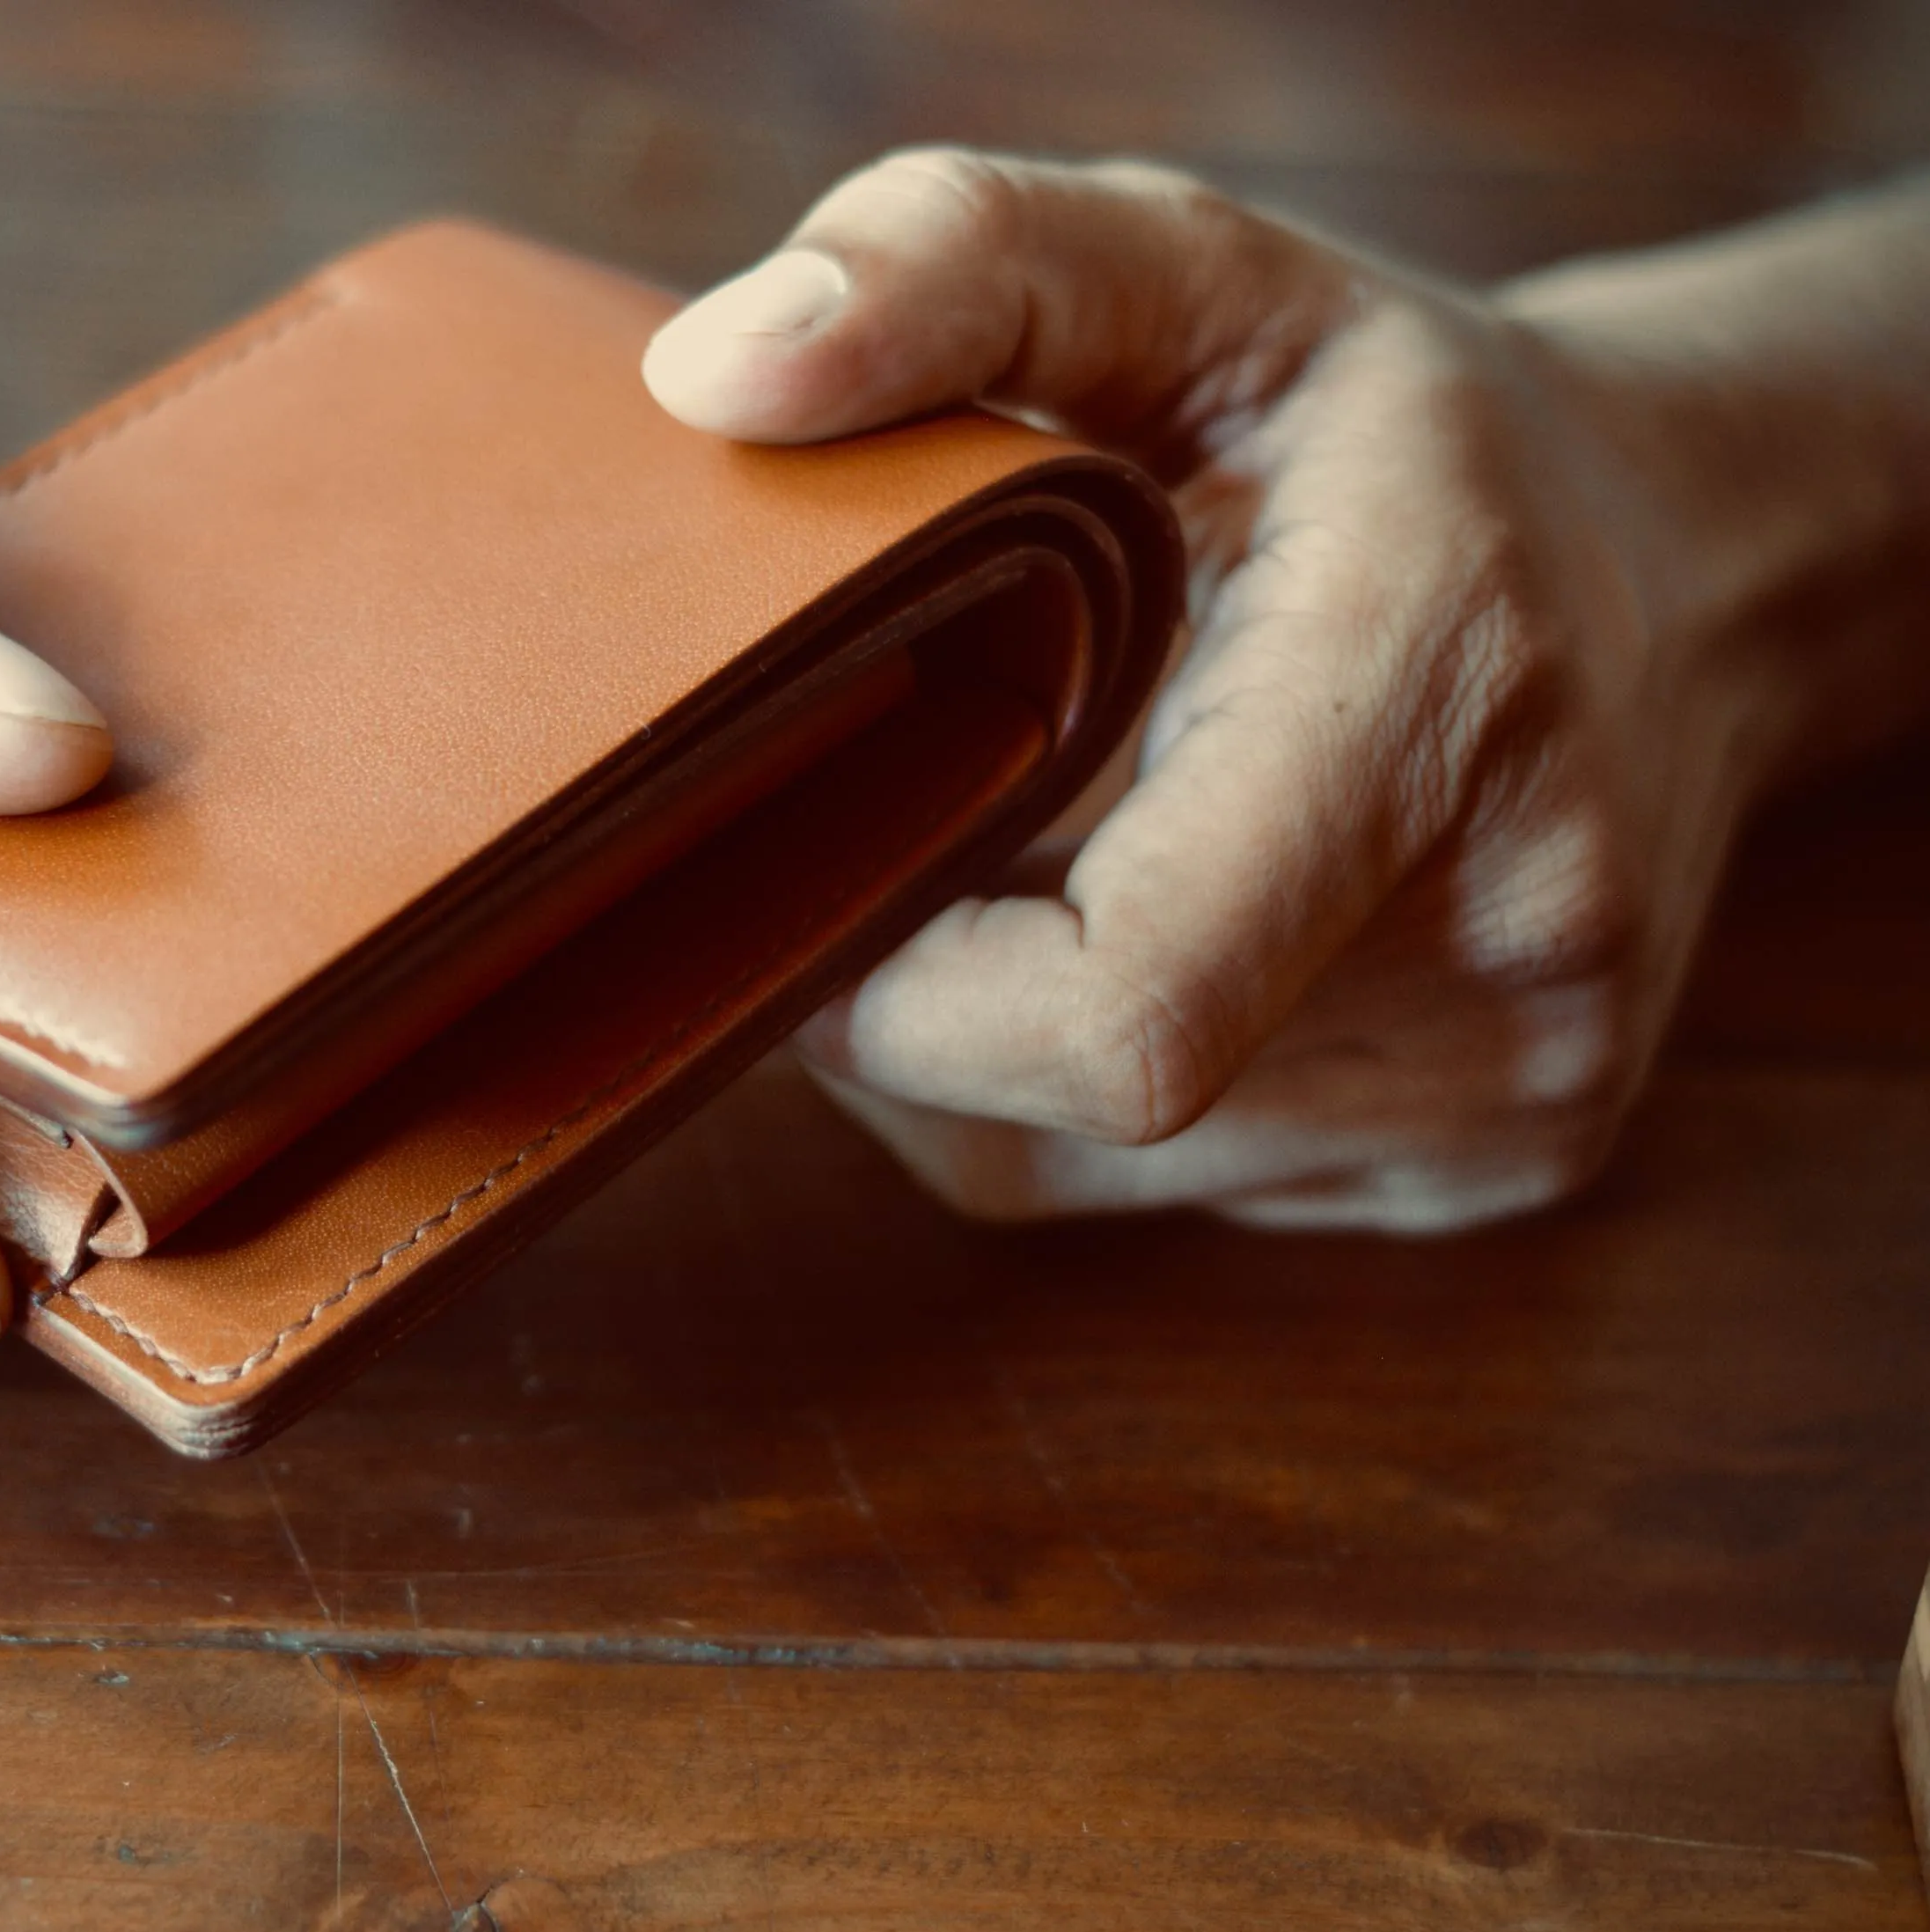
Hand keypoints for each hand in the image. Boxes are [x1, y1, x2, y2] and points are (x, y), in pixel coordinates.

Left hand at [642, 149, 1791, 1230]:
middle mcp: (1512, 945)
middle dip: (906, 978)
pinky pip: (1160, 1196)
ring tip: (1026, 843)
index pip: (1120, 1013)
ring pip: (1076, 1170)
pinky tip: (1120, 920)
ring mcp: (1515, 1093)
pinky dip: (1071, 1085)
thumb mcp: (1194, 271)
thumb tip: (709, 379)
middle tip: (911, 800)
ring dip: (977, 1036)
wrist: (1693, 568)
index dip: (896, 995)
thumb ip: (951, 265)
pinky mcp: (1490, 1171)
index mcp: (1442, 703)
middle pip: (1054, 1102)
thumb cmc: (1394, 428)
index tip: (824, 843)